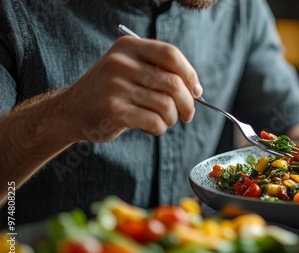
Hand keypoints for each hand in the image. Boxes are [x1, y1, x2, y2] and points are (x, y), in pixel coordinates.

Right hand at [61, 36, 201, 141]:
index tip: (196, 91)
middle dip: (187, 103)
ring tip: (165, 120)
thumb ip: (159, 72)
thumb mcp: (129, 69)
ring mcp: (115, 86)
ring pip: (166, 106)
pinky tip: (151, 127)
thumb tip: (196, 90)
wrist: (71, 110)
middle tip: (187, 114)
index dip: (190, 74)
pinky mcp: (113, 110)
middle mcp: (121, 63)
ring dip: (172, 118)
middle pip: (173, 83)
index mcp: (128, 47)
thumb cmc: (111, 91)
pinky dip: (160, 128)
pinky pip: (155, 122)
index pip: (171, 55)